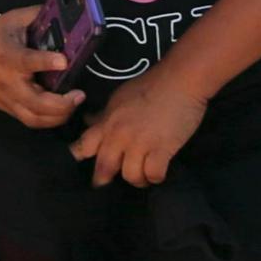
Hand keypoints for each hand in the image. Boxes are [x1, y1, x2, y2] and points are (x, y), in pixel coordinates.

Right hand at [0, 6, 81, 130]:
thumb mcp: (14, 19)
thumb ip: (38, 15)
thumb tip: (66, 11)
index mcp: (8, 56)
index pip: (27, 62)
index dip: (46, 62)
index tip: (64, 60)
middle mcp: (7, 82)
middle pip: (35, 102)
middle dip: (61, 103)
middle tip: (79, 94)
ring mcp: (7, 99)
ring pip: (34, 118)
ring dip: (59, 116)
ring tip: (74, 103)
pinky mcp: (8, 108)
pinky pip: (31, 121)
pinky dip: (50, 120)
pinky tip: (63, 110)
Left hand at [74, 61, 206, 186]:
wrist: (181, 80)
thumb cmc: (150, 85)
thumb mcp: (120, 98)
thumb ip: (104, 115)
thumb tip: (88, 121)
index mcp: (108, 123)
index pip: (83, 146)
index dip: (79, 159)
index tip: (80, 168)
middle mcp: (119, 136)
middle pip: (104, 168)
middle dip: (106, 179)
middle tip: (113, 180)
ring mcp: (141, 143)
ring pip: (130, 176)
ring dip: (137, 179)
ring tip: (143, 175)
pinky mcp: (162, 149)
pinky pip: (154, 174)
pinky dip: (156, 177)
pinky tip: (158, 173)